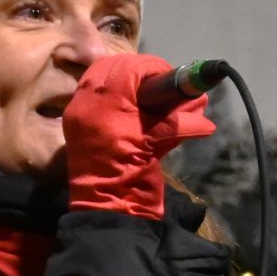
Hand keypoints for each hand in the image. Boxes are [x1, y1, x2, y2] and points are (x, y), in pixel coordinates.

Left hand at [63, 54, 216, 219]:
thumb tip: (200, 98)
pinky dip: (114, 94)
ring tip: (146, 92)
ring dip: (124, 79)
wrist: (109, 209)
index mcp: (105, 104)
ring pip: (100, 77)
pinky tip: (132, 106)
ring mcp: (79, 112)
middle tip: (158, 83)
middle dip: (137, 70)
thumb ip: (180, 118)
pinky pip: (93, 94)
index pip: (129, 68)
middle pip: (110, 66)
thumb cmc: (135, 176)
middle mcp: (87, 102)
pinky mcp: (76, 124)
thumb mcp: (161, 142)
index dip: (153, 68)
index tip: (170, 77)